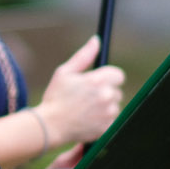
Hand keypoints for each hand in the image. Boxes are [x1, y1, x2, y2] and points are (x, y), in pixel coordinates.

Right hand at [38, 35, 124, 152]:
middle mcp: (106, 96)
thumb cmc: (55, 97)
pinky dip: (104, 121)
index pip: (119, 75)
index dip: (109, 78)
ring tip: (86, 110)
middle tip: (87, 98)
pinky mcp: (107, 127)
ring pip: (115, 107)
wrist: (50, 126)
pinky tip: (89, 120)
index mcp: (97, 80)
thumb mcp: (65, 72)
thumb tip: (96, 40)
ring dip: (105, 108)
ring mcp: (108, 113)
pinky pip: (112, 121)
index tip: (98, 83)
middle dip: (105, 93)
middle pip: (117, 91)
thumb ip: (84, 56)